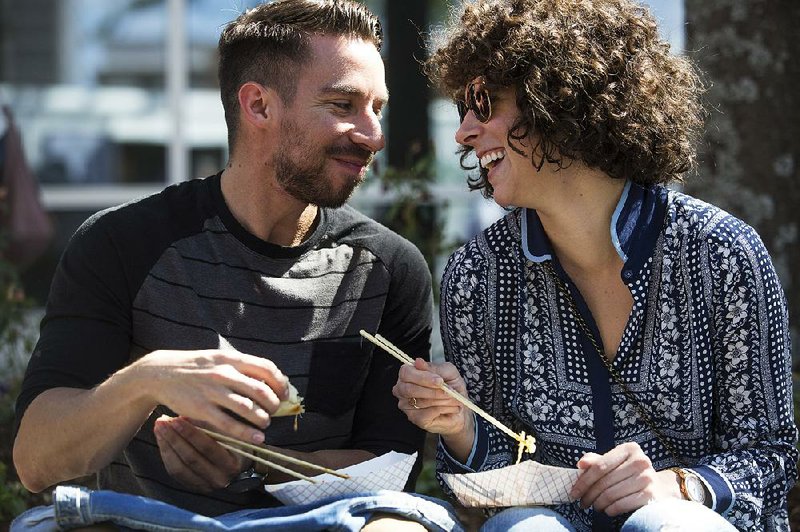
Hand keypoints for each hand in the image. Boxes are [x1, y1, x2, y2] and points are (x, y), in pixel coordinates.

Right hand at [129, 349, 288, 443]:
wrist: (160, 372)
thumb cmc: (195, 367)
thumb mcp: (219, 358)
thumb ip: (240, 367)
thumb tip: (268, 381)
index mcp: (231, 359)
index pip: (266, 368)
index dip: (280, 383)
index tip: (285, 394)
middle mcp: (224, 374)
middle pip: (261, 390)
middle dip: (273, 404)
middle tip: (274, 412)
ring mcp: (212, 392)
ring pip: (248, 408)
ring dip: (263, 419)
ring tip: (266, 424)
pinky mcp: (201, 409)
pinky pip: (229, 424)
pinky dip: (246, 433)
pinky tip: (256, 438)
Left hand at [153, 415, 246, 492]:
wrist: (238, 465)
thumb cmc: (235, 443)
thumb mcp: (230, 433)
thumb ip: (210, 426)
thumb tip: (184, 418)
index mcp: (231, 464)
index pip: (208, 448)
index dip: (191, 433)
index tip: (177, 419)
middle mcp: (219, 479)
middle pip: (191, 458)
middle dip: (174, 438)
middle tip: (162, 422)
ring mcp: (205, 486)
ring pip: (179, 468)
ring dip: (167, 446)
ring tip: (159, 428)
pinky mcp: (193, 487)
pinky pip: (175, 473)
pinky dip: (166, 455)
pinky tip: (162, 440)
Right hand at [392, 358, 470, 436]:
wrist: (461, 407)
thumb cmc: (452, 387)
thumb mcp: (448, 372)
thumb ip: (434, 367)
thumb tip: (418, 362)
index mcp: (408, 374)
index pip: (406, 372)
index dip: (422, 377)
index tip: (440, 380)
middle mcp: (403, 389)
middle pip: (409, 389)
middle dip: (433, 391)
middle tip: (449, 391)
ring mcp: (407, 406)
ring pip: (421, 401)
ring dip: (442, 400)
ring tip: (454, 399)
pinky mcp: (416, 418)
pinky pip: (427, 413)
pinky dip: (443, 409)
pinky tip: (451, 407)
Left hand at [569, 442, 681, 515]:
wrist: (658, 488)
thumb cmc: (629, 474)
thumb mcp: (614, 463)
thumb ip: (596, 461)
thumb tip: (581, 464)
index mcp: (629, 449)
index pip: (600, 466)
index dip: (584, 480)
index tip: (573, 492)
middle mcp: (641, 461)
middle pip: (604, 481)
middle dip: (589, 494)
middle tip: (582, 503)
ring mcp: (647, 478)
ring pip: (611, 494)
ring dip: (598, 504)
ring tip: (594, 506)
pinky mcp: (651, 495)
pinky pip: (622, 504)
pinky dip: (610, 509)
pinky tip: (607, 510)